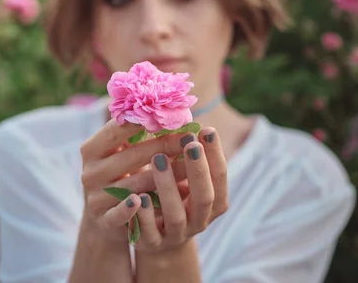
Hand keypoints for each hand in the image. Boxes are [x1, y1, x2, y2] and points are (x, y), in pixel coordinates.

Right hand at [79, 119, 191, 242]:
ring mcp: (95, 197)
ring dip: (164, 177)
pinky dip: (129, 208)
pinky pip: (117, 213)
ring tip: (190, 169)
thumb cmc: (120, 173)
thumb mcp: (120, 152)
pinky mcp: (103, 220)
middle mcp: (90, 172)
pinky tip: (144, 201)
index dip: (145, 121)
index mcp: (92, 149)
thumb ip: (135, 132)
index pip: (117, 129)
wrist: (105, 216)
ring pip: (134, 184)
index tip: (171, 115)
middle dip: (164, 146)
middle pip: (131, 156)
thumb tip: (168, 109)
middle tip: (190, 140)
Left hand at [132, 127, 228, 251]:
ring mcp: (175, 235)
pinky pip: (149, 232)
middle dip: (198, 169)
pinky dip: (144, 215)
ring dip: (169, 187)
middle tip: (188, 142)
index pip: (220, 178)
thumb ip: (185, 154)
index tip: (206, 129)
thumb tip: (180, 113)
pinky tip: (137, 196)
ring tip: (158, 160)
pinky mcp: (152, 244)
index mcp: (211, 202)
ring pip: (176, 215)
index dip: (215, 155)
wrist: (155, 237)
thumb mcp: (182, 177)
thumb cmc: (170, 196)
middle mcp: (198, 221)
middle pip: (205, 197)